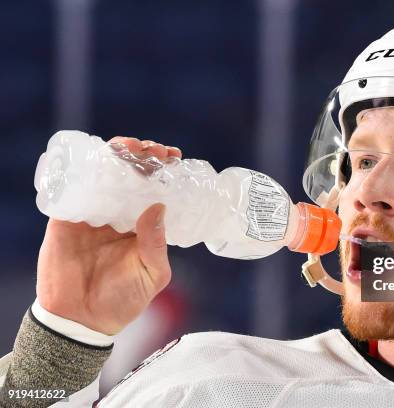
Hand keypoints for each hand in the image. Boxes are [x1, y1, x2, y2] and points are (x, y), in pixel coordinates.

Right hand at [36, 137, 181, 334]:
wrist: (81, 321)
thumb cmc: (122, 301)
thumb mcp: (152, 274)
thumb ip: (156, 243)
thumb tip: (159, 207)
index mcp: (141, 225)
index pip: (154, 189)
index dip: (164, 170)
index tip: (174, 156)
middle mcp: (118, 214)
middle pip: (131, 174)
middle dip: (144, 155)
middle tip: (156, 149)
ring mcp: (92, 213)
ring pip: (104, 173)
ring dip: (117, 155)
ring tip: (132, 147)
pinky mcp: (67, 217)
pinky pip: (75, 187)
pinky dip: (86, 170)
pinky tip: (101, 159)